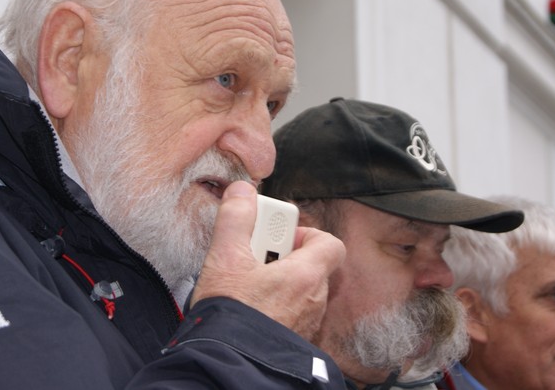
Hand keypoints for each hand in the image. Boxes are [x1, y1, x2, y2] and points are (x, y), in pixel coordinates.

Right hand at [189, 181, 344, 340]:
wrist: (227, 363)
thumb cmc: (232, 314)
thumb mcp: (225, 257)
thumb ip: (235, 218)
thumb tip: (243, 191)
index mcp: (306, 276)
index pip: (330, 243)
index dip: (305, 234)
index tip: (277, 237)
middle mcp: (314, 301)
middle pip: (310, 265)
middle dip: (283, 257)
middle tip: (253, 259)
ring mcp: (306, 323)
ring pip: (300, 291)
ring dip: (278, 282)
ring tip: (246, 285)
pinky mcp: (294, 340)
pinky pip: (292, 313)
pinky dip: (276, 305)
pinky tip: (249, 308)